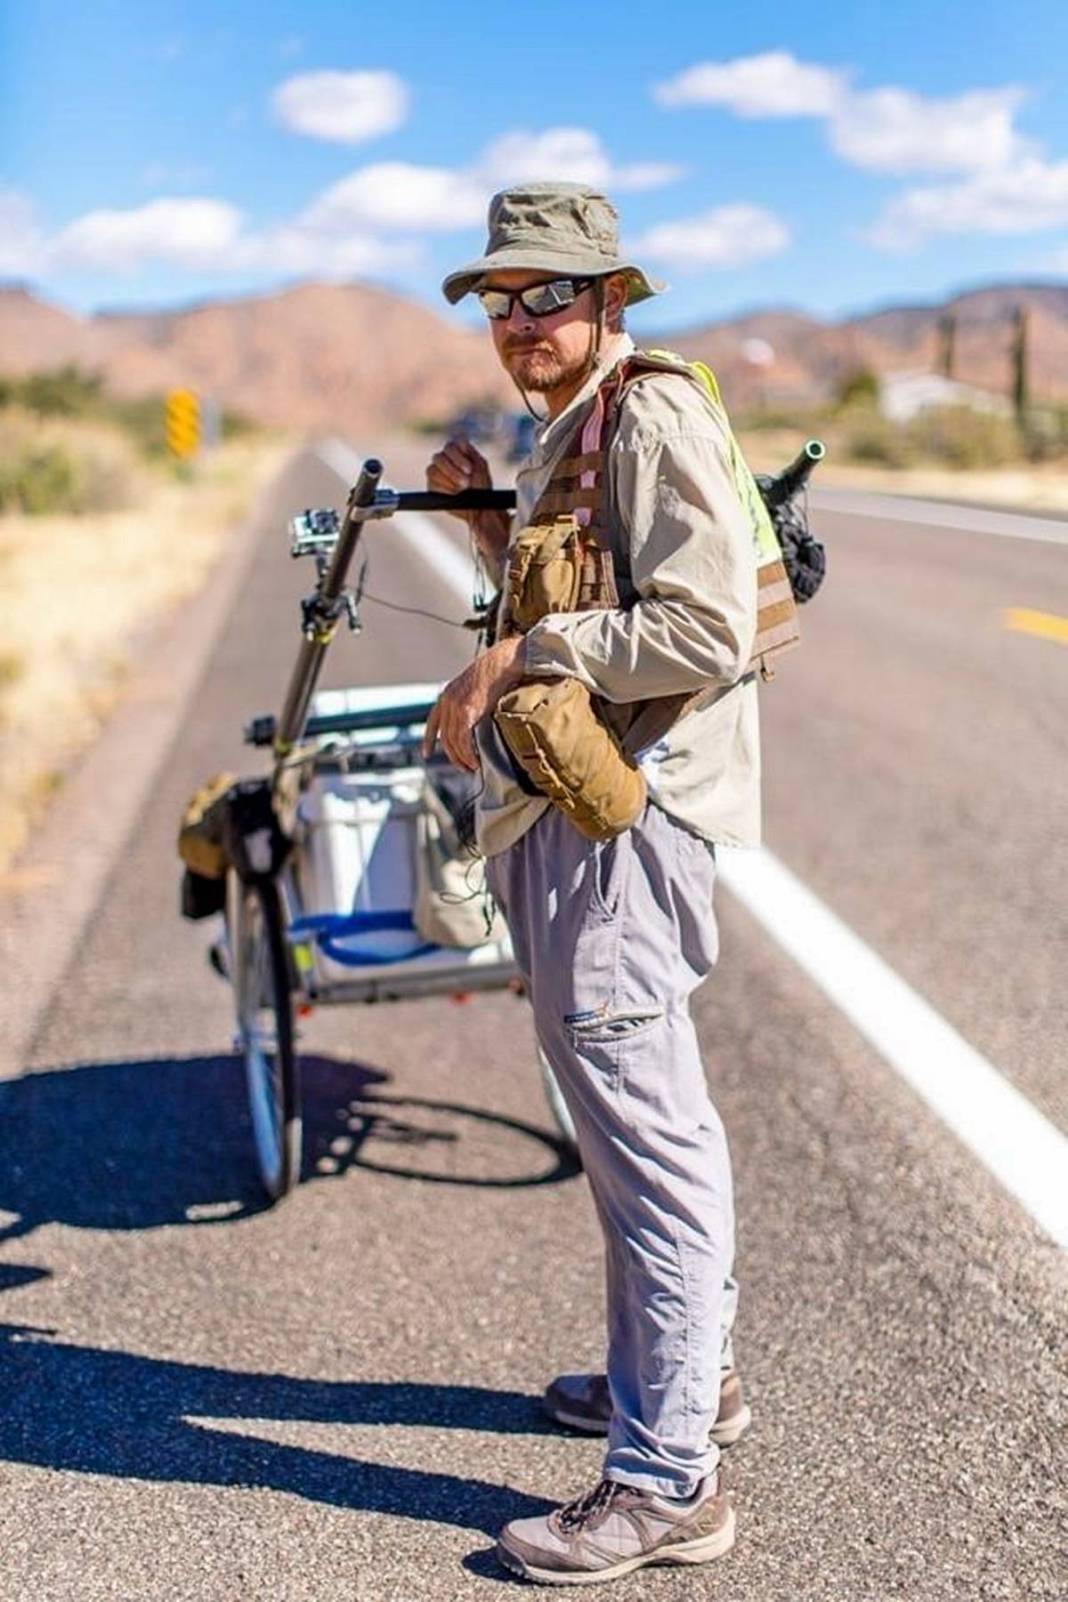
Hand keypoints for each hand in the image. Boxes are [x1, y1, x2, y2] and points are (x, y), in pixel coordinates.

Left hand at [422, 636, 525, 771]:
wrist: (500, 662)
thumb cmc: (493, 672)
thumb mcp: (473, 687)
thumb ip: (468, 701)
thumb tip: (474, 715)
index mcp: (446, 695)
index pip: (432, 722)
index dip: (429, 739)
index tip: (426, 753)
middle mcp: (446, 701)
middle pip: (445, 737)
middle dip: (453, 756)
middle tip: (463, 768)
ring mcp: (455, 706)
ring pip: (453, 741)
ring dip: (462, 758)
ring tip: (471, 767)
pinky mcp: (466, 711)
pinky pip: (463, 740)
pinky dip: (468, 754)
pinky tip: (475, 761)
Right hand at [426, 439, 491, 522]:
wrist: (479, 506)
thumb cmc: (482, 485)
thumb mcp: (481, 467)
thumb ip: (472, 453)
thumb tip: (462, 441)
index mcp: (456, 451)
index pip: (450, 446)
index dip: (458, 458)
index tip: (469, 470)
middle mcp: (444, 459)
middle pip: (438, 457)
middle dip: (452, 471)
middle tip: (466, 483)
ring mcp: (436, 472)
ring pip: (432, 470)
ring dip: (448, 481)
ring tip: (461, 490)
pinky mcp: (432, 486)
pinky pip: (431, 484)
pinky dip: (444, 490)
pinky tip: (454, 495)